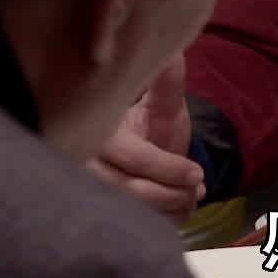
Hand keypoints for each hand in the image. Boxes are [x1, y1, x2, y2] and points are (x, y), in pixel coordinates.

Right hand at [88, 55, 204, 223]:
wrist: (141, 158)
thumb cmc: (152, 129)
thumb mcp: (164, 106)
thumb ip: (168, 82)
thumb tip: (174, 50)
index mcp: (99, 131)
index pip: (133, 157)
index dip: (168, 169)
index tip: (197, 175)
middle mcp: (81, 162)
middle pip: (129, 190)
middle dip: (171, 193)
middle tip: (197, 190)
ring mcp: (79, 190)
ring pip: (128, 210)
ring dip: (167, 209)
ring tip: (191, 200)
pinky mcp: (87, 212)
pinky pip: (125, 227)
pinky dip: (158, 224)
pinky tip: (178, 215)